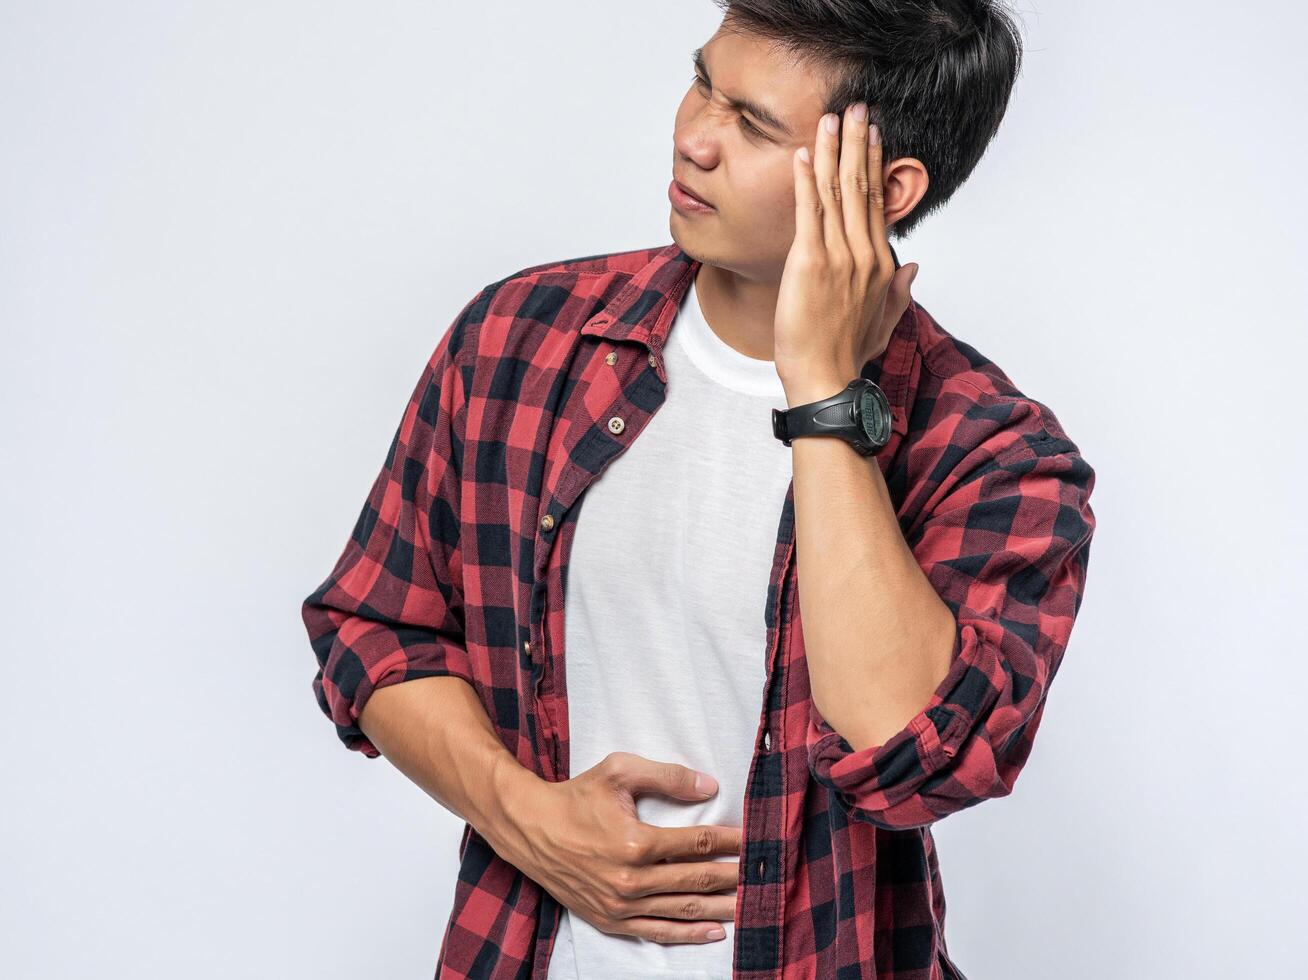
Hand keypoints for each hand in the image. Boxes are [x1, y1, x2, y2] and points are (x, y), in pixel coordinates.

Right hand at [486, 751, 741, 944]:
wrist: (530, 828)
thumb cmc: (576, 796)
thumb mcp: (619, 771)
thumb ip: (666, 775)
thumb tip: (708, 786)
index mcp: (636, 842)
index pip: (697, 844)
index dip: (729, 841)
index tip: (752, 839)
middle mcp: (631, 880)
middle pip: (697, 880)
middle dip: (734, 876)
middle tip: (763, 873)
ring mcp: (621, 905)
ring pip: (683, 910)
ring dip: (721, 908)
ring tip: (751, 904)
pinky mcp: (610, 919)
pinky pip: (657, 931)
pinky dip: (688, 935)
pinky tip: (715, 931)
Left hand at [773, 102, 918, 397]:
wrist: (826, 381)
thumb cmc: (847, 356)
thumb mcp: (883, 321)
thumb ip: (900, 291)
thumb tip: (914, 266)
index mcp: (880, 265)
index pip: (877, 204)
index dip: (874, 165)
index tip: (872, 136)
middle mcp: (864, 254)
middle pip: (862, 187)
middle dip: (857, 143)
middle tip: (855, 107)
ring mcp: (839, 256)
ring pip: (837, 192)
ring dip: (832, 150)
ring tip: (831, 118)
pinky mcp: (810, 262)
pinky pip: (809, 212)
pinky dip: (804, 180)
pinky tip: (801, 155)